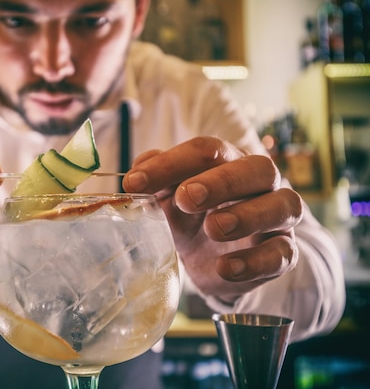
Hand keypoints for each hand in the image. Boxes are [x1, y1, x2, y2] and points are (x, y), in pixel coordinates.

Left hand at [122, 137, 302, 302]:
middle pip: (255, 168)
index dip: (170, 164)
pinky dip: (256, 261)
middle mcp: (259, 182)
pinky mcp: (283, 252)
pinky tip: (226, 267)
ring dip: (247, 216)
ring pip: (283, 205)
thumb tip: (138, 169)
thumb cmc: (191, 218)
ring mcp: (276, 217)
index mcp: (227, 161)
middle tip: (186, 199)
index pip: (206, 150)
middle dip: (221, 182)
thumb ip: (155, 182)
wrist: (212, 262)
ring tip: (213, 228)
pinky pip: (282, 253)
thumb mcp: (168, 199)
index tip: (134, 183)